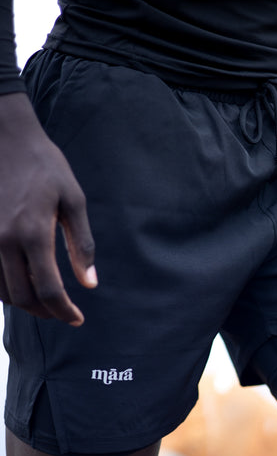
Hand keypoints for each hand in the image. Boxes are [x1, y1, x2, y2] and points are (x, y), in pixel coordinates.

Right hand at [0, 93, 96, 324]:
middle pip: (23, 297)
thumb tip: (89, 283)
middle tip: (63, 312)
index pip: (49, 290)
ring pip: (2, 291)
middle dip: (46, 311)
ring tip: (45, 300)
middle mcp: (4, 241)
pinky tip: (22, 282)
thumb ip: (81, 244)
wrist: (4, 137)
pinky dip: (5, 288)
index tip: (77, 318)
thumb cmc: (44, 165)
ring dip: (24, 302)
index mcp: (33, 233)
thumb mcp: (74, 200)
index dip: (64, 311)